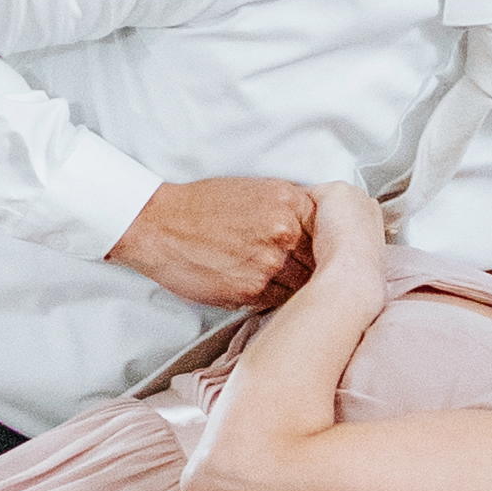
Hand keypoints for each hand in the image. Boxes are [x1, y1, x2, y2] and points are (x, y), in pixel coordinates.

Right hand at [110, 175, 318, 311]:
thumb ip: (290, 209)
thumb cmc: (202, 207)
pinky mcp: (252, 291)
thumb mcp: (254, 190)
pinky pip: (281, 300)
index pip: (332, 228)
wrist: (159, 226)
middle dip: (316, 265)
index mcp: (289, 201)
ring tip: (284, 280)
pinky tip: (263, 287)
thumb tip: (319, 231)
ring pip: (305, 284)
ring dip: (299, 286)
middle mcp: (284, 232)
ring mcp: (269, 264)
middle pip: (323, 258)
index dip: (329, 242)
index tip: (326, 250)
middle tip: (306, 269)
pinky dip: (277, 297)